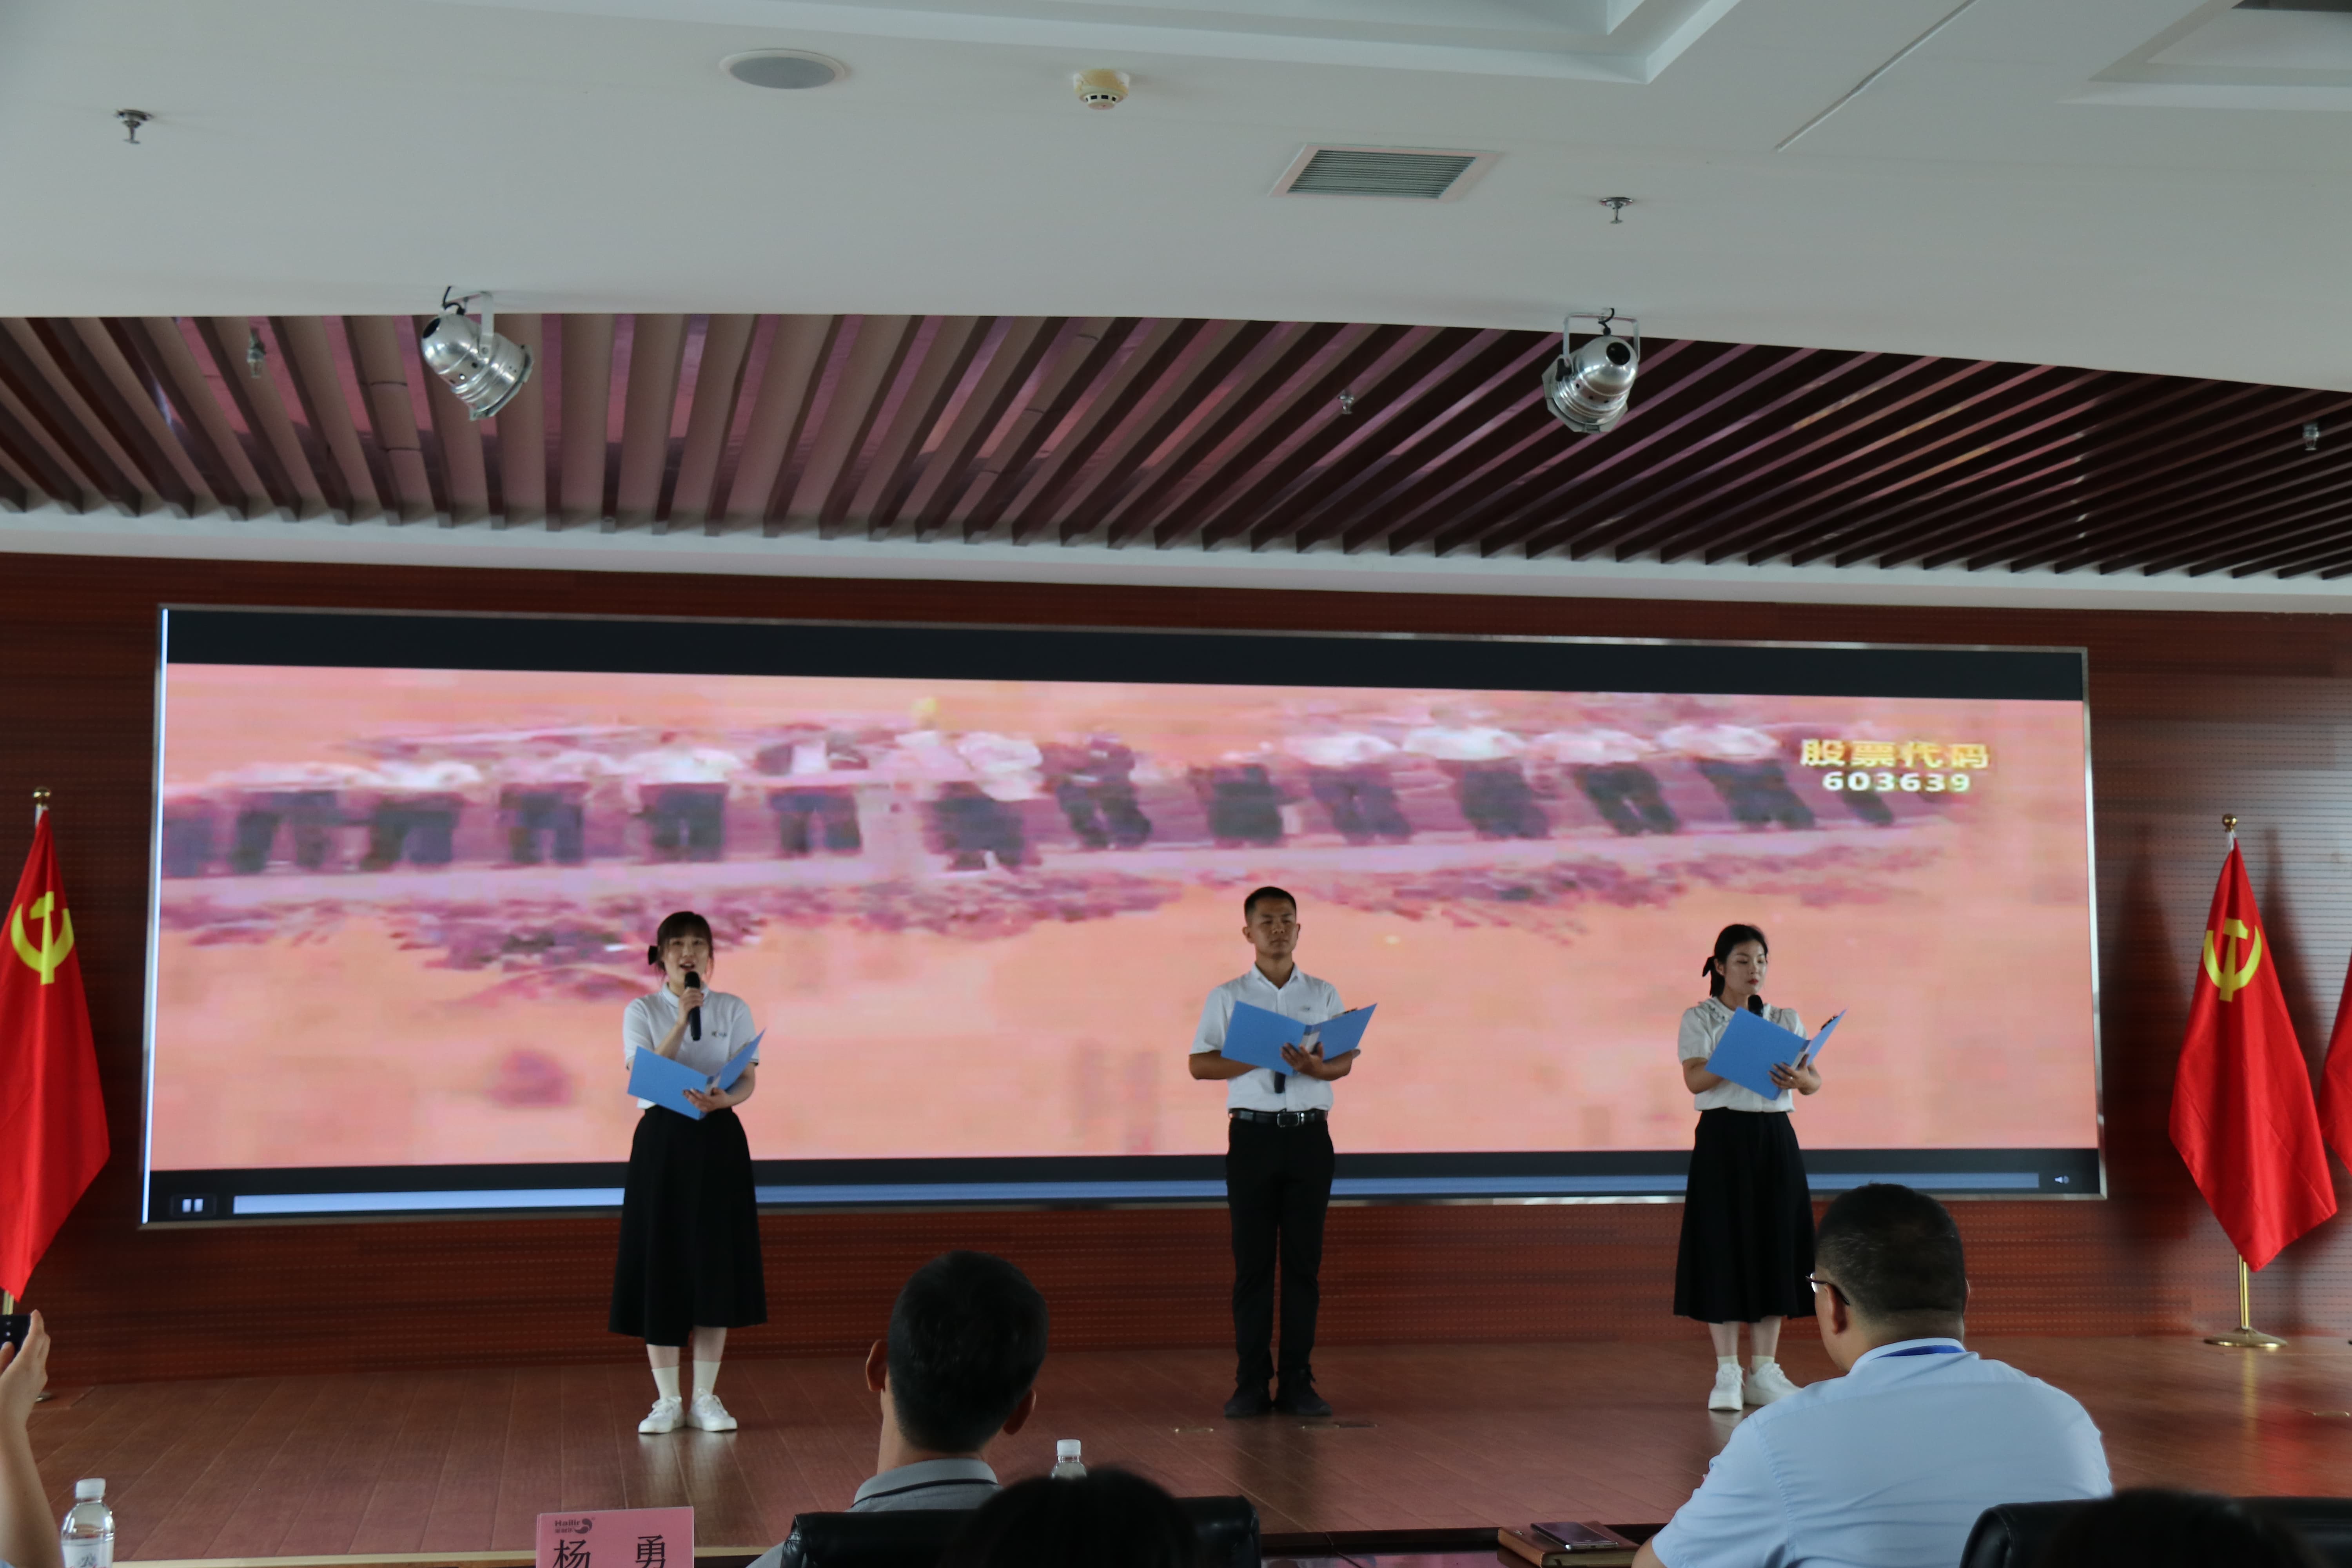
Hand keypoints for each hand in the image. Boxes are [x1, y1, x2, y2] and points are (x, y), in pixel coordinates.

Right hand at [0, 1312, 47, 1430]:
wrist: (5, 1429)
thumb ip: (1, 1359)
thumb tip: (9, 1345)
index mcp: (25, 1363)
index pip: (36, 1335)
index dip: (36, 1321)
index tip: (35, 1312)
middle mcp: (38, 1368)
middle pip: (44, 1342)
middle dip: (37, 1331)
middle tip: (24, 1326)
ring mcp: (40, 1378)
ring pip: (42, 1353)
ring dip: (34, 1345)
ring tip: (17, 1344)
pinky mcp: (38, 1386)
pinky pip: (39, 1365)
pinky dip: (32, 1357)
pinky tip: (17, 1361)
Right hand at [678, 986, 706, 1014]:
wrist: (681, 1022)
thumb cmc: (687, 1013)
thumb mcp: (689, 1004)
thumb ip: (694, 999)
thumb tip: (702, 994)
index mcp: (682, 997)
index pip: (689, 989)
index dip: (696, 990)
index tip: (700, 992)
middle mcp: (681, 999)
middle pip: (692, 992)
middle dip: (698, 994)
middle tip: (702, 997)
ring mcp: (682, 1003)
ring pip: (693, 998)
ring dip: (699, 999)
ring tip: (702, 1002)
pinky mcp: (685, 1008)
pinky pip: (694, 1003)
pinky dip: (699, 1003)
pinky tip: (701, 1005)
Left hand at [683, 1085, 731, 1112]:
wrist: (726, 1102)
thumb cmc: (722, 1095)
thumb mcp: (719, 1090)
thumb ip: (713, 1090)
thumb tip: (707, 1089)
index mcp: (713, 1100)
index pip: (703, 1097)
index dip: (696, 1093)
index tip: (691, 1089)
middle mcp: (709, 1106)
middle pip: (698, 1101)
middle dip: (690, 1096)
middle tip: (685, 1091)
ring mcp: (707, 1109)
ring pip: (696, 1105)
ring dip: (690, 1100)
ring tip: (685, 1095)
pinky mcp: (705, 1110)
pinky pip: (697, 1107)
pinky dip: (692, 1103)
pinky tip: (689, 1099)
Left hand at [1280, 1041, 1334, 1079]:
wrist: (1316, 1072)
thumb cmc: (1318, 1062)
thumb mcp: (1320, 1056)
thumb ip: (1320, 1049)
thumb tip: (1320, 1042)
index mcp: (1309, 1059)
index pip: (1306, 1053)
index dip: (1302, 1049)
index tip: (1299, 1045)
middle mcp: (1303, 1062)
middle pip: (1296, 1055)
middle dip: (1290, 1049)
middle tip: (1285, 1043)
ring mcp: (1299, 1066)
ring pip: (1291, 1059)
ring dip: (1285, 1053)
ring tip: (1281, 1048)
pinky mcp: (1296, 1068)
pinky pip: (1289, 1063)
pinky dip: (1285, 1059)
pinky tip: (1281, 1054)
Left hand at [1768, 1061, 1820, 1093]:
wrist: (1807, 1084)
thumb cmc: (1804, 1073)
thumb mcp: (1804, 1067)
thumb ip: (1804, 1060)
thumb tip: (1807, 1053)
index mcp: (1798, 1075)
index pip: (1791, 1071)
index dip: (1786, 1067)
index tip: (1781, 1062)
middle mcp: (1794, 1081)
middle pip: (1785, 1076)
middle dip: (1778, 1071)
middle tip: (1772, 1065)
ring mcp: (1790, 1085)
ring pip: (1781, 1082)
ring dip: (1774, 1077)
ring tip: (1769, 1072)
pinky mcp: (1788, 1087)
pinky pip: (1781, 1086)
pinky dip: (1775, 1083)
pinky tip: (1771, 1079)